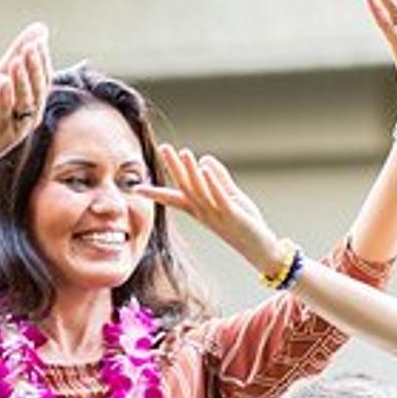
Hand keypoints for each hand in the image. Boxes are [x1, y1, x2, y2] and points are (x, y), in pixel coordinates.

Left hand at [0, 23, 53, 175]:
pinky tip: (1, 83)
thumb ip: (18, 54)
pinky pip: (3, 117)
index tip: (36, 42)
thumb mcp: (0, 75)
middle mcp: (28, 117)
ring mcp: (14, 129)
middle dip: (33, 69)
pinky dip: (3, 100)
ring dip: (21, 83)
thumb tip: (41, 29)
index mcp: (32, 102)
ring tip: (15, 62)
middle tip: (29, 47)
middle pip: (36, 92)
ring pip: (24, 105)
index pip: (43, 80)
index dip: (41, 62)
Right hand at [139, 146, 286, 275]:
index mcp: (199, 210)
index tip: (136, 188)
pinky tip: (205, 168)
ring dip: (191, 171)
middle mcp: (203, 212)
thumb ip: (219, 178)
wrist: (260, 250)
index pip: (173, 199)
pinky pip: (219, 197)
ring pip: (199, 191)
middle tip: (163, 147)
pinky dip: (212, 183)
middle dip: (174, 167)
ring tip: (183, 152)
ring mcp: (216, 214)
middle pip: (185, 187)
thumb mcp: (230, 197)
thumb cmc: (244, 224)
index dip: (155, 192)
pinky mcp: (232, 215)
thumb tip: (205, 159)